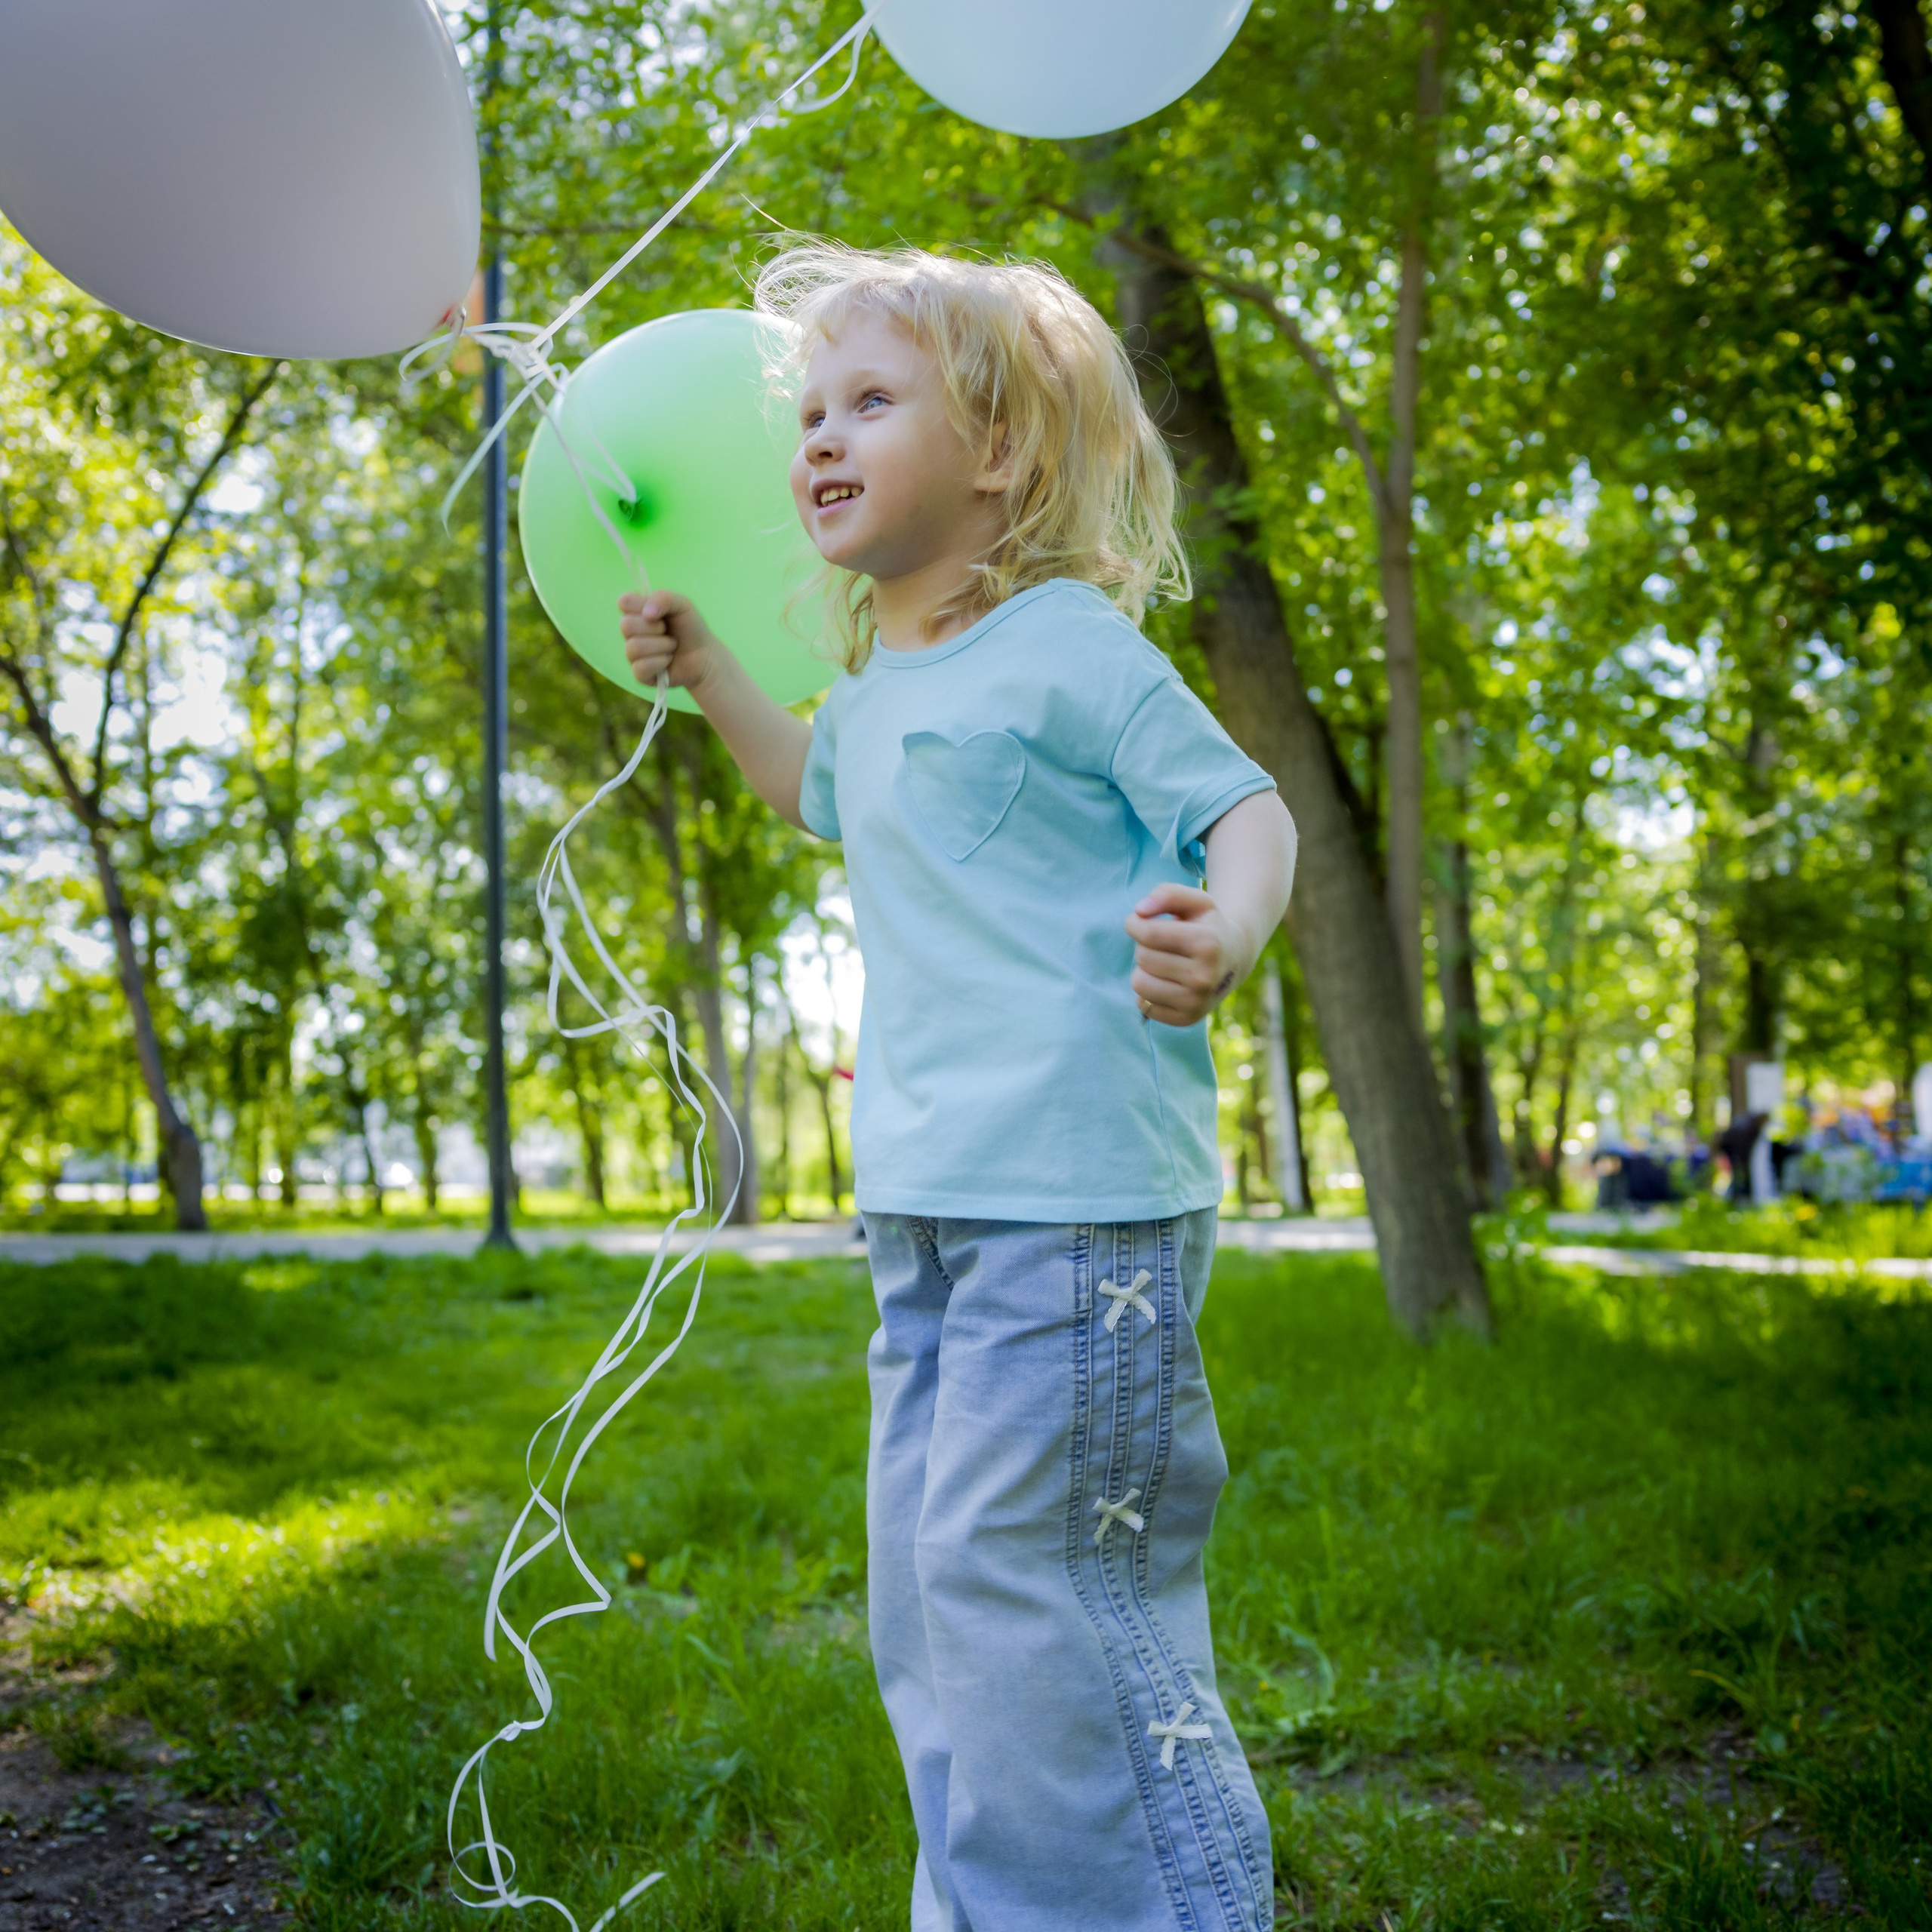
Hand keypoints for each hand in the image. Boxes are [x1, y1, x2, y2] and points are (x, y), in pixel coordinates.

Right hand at [619, 590, 721, 694]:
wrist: (704, 656)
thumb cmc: (691, 628)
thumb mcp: (683, 604)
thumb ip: (663, 598)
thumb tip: (646, 614)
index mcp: (637, 611)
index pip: (624, 602)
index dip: (640, 606)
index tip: (658, 612)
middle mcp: (631, 632)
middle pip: (626, 625)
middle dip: (655, 628)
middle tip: (667, 630)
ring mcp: (633, 653)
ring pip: (634, 647)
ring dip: (661, 645)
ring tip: (672, 646)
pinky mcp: (639, 673)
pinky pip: (641, 667)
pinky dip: (661, 662)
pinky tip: (669, 660)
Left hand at [1124, 883, 1241, 1026]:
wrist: (1235, 958)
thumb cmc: (1207, 925)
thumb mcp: (1195, 901)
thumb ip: (1166, 893)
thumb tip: (1139, 911)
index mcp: (1207, 943)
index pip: (1147, 933)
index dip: (1134, 923)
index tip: (1140, 921)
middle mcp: (1204, 976)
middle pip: (1142, 958)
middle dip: (1144, 946)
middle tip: (1164, 945)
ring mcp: (1196, 1001)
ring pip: (1139, 984)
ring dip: (1144, 970)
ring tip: (1164, 963)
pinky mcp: (1187, 1019)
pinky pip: (1144, 1005)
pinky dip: (1148, 992)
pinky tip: (1167, 983)